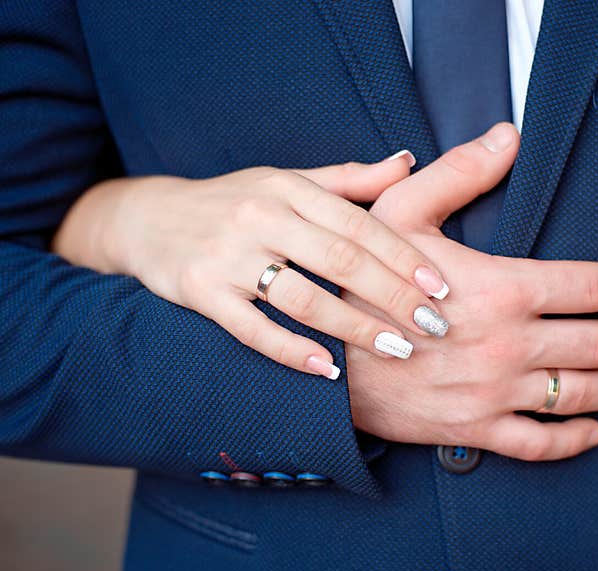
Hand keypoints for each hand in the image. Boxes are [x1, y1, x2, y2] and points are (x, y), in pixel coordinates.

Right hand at [53, 153, 453, 378]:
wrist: (147, 219)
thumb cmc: (233, 201)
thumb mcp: (286, 180)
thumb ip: (348, 179)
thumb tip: (408, 163)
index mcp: (287, 188)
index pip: (358, 222)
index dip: (403, 255)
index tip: (441, 286)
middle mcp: (259, 217)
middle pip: (339, 259)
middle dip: (393, 296)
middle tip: (433, 326)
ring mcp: (228, 256)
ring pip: (302, 297)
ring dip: (354, 328)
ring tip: (397, 350)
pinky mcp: (201, 291)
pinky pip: (252, 328)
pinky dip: (292, 350)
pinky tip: (330, 371)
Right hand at [346, 123, 597, 460]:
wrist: (323, 355)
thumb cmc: (363, 279)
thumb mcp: (401, 213)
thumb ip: (459, 173)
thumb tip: (510, 135)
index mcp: (503, 287)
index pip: (594, 286)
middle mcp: (510, 343)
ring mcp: (495, 391)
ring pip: (580, 395)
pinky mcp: (475, 429)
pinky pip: (539, 443)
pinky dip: (575, 440)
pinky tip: (596, 431)